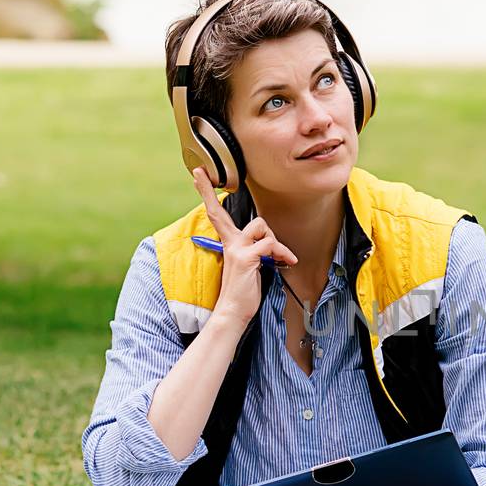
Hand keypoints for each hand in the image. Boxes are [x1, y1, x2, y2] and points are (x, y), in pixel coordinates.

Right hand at [191, 167, 297, 326]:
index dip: (208, 196)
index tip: (199, 176)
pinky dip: (282, 252)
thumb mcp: (249, 264)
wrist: (234, 311)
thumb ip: (255, 248)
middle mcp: (230, 244)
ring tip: (278, 256)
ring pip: (260, 226)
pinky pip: (269, 244)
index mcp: (229, 244)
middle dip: (207, 192)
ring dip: (274, 240)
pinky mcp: (246, 258)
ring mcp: (236, 250)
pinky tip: (286, 262)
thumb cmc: (244, 290)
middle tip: (199, 174)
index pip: (217, 216)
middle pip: (219, 213)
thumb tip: (269, 241)